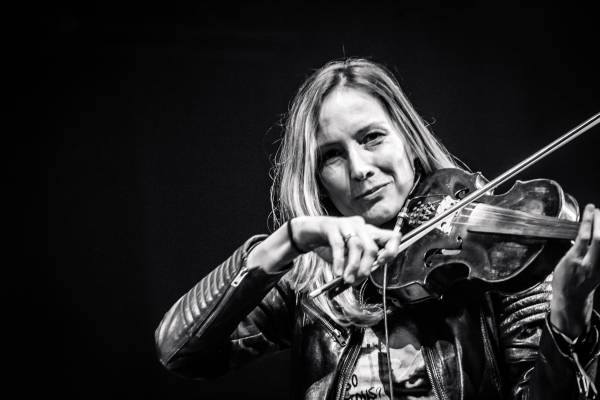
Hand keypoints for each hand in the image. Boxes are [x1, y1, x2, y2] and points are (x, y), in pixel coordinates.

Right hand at [293, 216, 400, 285]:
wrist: (310, 231)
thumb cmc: (332, 245)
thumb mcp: (349, 254)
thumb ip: (359, 263)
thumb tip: (362, 277)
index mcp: (369, 232)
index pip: (392, 237)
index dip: (391, 251)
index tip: (380, 264)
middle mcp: (361, 226)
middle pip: (371, 247)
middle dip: (366, 268)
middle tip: (358, 279)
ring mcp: (346, 224)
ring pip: (356, 246)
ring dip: (353, 266)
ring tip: (347, 279)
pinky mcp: (331, 226)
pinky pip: (338, 245)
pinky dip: (339, 261)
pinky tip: (337, 272)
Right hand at [550, 203, 598, 337]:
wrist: (572, 300)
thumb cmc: (563, 280)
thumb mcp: (562, 263)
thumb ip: (574, 249)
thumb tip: (581, 232)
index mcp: (574, 261)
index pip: (584, 236)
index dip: (588, 220)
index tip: (590, 207)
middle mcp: (590, 264)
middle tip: (597, 211)